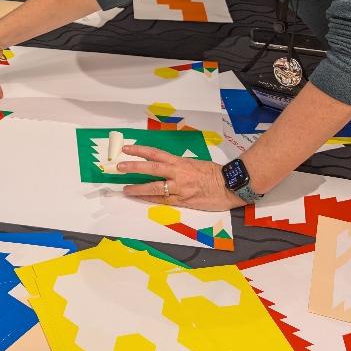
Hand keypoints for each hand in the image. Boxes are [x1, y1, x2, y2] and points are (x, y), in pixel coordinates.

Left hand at [117, 145, 243, 210]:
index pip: (156, 154)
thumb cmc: (215, 173)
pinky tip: (143, 199)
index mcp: (180, 161)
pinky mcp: (184, 201)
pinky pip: (165, 200)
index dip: (140, 151)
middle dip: (134, 168)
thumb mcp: (194, 163)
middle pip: (151, 169)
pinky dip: (152, 200)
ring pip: (155, 188)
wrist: (231, 185)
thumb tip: (166, 168)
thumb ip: (179, 166)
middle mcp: (178, 173)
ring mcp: (180, 188)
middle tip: (119, 167)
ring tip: (126, 189)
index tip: (126, 149)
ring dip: (139, 189)